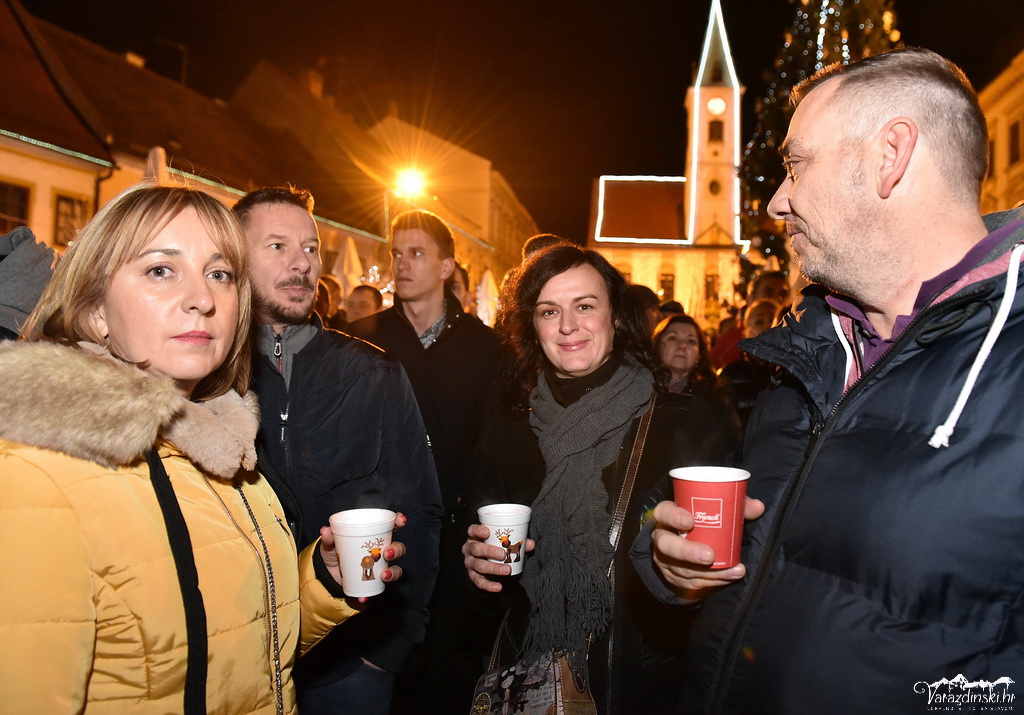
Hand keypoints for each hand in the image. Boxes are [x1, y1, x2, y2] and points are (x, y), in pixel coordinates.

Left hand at [319, 512, 407, 603]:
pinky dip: (370, 594)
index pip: (392, 526)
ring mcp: (380, 568)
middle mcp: (382, 552)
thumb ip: (329, 538)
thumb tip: (325, 530)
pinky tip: (363, 598)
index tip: (401, 521)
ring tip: (384, 575)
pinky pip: (378, 590)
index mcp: (374, 537)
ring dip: (393, 573)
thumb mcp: (330, 545)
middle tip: (387, 553)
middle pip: (398, 549)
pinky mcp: (374, 583)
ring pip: (396, 569)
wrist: (328, 575)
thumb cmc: (334, 553)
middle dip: (397, 550)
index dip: (399, 522)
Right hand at [462, 523, 535, 592]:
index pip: (472, 531)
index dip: (478, 530)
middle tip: (503, 554)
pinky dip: (489, 585)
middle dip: (489, 551)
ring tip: (507, 570)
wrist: (484, 562)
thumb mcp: (501, 542)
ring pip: (479, 566)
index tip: (487, 532)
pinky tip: (498, 586)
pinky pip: (479, 582)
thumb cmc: (493, 547)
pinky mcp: (473, 576)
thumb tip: (530, 544)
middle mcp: (470, 549)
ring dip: (493, 568)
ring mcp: (470, 563)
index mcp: (475, 537)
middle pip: (476, 549)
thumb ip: (516, 542)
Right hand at [649, 497, 764, 599]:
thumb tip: (757, 507)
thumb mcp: (715, 509)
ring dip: (709, 572)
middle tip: (709, 556)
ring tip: (733, 570)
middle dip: (687, 552)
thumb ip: (734, 506)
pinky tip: (731, 577)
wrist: (690, 543)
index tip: (690, 521)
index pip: (664, 512)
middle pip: (666, 545)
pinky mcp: (675, 578)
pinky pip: (692, 583)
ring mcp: (666, 560)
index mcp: (668, 515)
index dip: (674, 517)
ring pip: (681, 569)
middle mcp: (663, 537)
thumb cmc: (702, 521)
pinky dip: (713, 582)